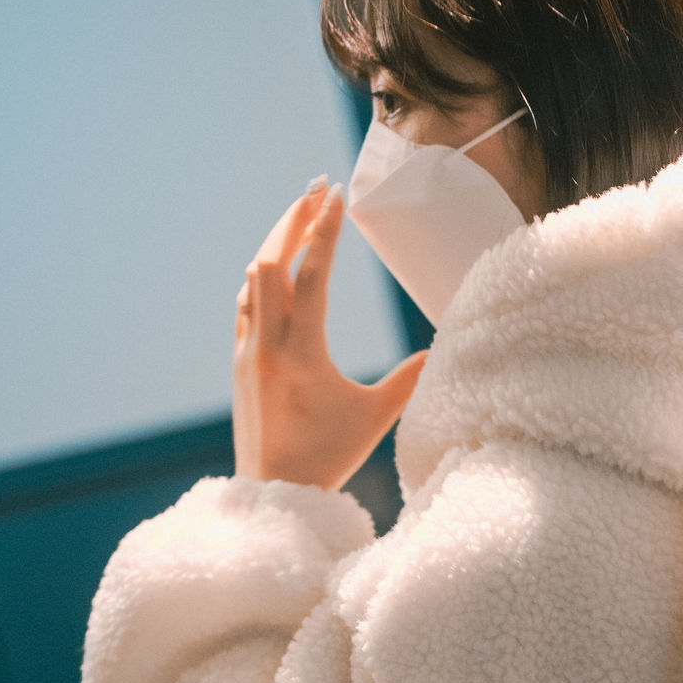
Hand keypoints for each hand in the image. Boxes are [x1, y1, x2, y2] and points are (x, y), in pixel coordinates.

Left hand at [233, 184, 427, 490]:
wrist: (273, 494)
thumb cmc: (327, 458)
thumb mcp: (375, 418)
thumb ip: (409, 380)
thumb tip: (442, 349)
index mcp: (301, 350)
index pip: (312, 273)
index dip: (325, 230)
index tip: (335, 195)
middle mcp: (267, 343)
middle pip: (272, 260)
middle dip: (295, 219)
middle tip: (316, 189)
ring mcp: (248, 350)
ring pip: (253, 279)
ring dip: (276, 242)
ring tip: (299, 217)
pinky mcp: (240, 362)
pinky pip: (245, 304)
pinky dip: (261, 276)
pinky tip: (273, 268)